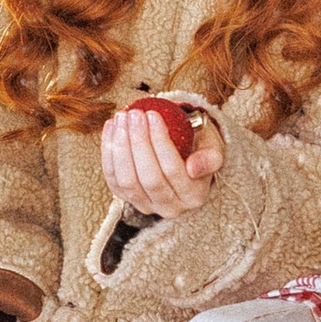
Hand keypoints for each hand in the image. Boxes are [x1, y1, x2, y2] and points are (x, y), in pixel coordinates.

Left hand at [98, 101, 224, 215]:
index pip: (173, 170)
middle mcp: (170, 207)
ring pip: (126, 181)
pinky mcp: (126, 198)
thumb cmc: (199, 149)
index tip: (153, 115)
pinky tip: (111, 127)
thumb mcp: (213, 148)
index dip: (160, 142)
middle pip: (148, 178)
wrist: (184, 158)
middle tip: (135, 114)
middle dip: (138, 142)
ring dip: (120, 147)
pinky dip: (108, 152)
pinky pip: (112, 178)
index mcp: (194, 196)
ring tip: (122, 118)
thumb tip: (194, 168)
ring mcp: (146, 205)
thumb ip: (209, 157)